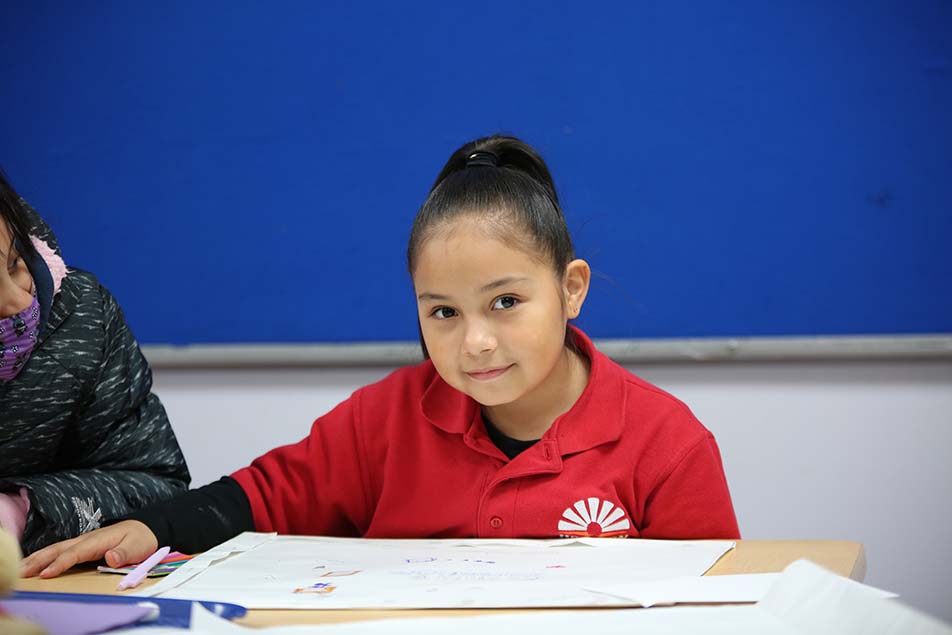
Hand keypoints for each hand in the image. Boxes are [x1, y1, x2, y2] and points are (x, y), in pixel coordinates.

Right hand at [20, 520, 157, 578]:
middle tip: (21, 572)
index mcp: (99, 540)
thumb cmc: (140, 539)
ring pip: (57, 548)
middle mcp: (87, 539)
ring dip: (39, 557)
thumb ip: (124, 553)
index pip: (76, 553)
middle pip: (60, 549)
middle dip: (40, 560)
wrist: (145, 529)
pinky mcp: (83, 546)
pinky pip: (61, 551)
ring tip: (21, 568)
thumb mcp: (138, 547)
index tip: (46, 574)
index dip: (60, 563)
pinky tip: (35, 563)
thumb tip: (110, 557)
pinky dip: (46, 556)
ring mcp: (84, 542)